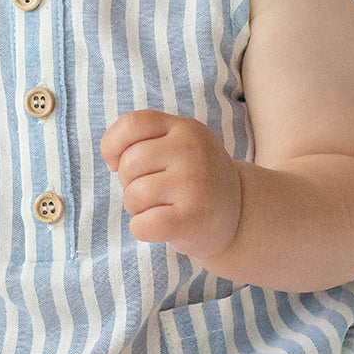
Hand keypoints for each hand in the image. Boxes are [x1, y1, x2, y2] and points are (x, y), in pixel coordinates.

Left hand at [100, 109, 242, 261]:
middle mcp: (192, 150)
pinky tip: (162, 227)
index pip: (133, 124)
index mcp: (185, 128)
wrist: (240, 214)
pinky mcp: (193, 217)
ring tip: (161, 208)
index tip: (117, 162)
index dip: (113, 145)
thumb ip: (144, 140)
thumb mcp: (179, 146)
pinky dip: (142, 229)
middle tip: (154, 191)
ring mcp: (194, 183)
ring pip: (133, 195)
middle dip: (129, 183)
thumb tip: (112, 161)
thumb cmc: (194, 179)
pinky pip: (142, 224)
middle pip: (128, 164)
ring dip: (137, 208)